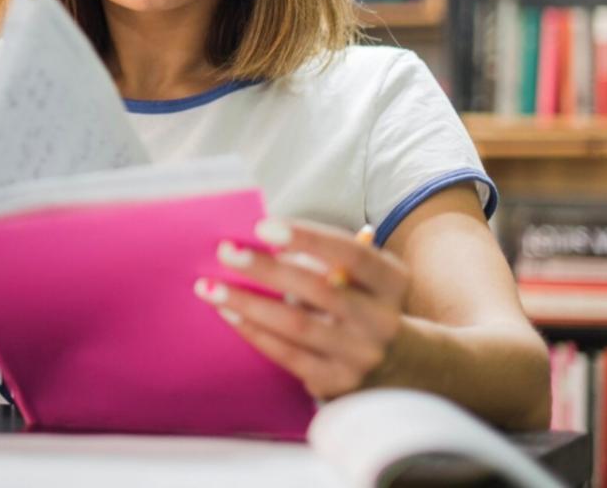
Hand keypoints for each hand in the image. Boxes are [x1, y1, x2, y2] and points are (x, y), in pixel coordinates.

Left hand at [196, 218, 409, 400]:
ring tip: (209, 287)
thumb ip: (320, 256)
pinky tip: (227, 313)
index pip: (352, 255)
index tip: (261, 227)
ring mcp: (360, 355)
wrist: (397, 362)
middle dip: (266, 269)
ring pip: (297, 325)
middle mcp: (382, 320)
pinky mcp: (337, 381)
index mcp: (391, 281)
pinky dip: (254, 331)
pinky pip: (287, 354)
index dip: (307, 238)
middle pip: (319, 290)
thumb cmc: (359, 299)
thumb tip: (255, 238)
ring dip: (248, 303)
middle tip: (224, 251)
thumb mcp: (359, 274)